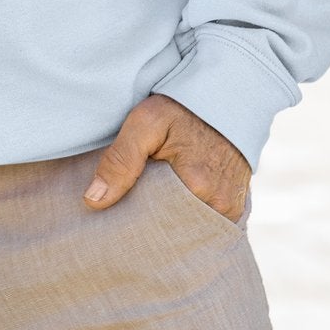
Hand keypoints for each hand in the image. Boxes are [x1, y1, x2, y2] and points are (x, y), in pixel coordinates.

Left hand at [83, 93, 250, 220]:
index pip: (156, 225)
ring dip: (169, 224)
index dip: (133, 223)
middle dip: (150, 228)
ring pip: (189, 230)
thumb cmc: (182, 108)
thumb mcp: (146, 123)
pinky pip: (206, 224)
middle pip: (174, 232)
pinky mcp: (236, 207)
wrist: (224, 97)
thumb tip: (93, 201)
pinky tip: (170, 209)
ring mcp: (231, 209)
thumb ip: (120, 160)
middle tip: (127, 218)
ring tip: (148, 212)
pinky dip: (187, 219)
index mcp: (198, 186)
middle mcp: (220, 205)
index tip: (114, 221)